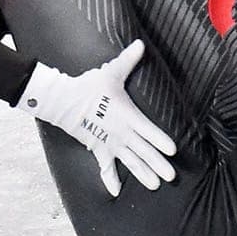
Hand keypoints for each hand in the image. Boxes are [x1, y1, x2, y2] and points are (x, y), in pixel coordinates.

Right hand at [15, 40, 176, 196]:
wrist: (63, 100)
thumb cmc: (89, 86)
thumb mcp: (111, 73)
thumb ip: (128, 60)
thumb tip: (140, 43)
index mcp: (128, 116)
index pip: (150, 131)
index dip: (161, 141)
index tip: (173, 151)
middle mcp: (122, 133)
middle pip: (143, 152)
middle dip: (158, 165)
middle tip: (171, 177)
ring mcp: (110, 143)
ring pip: (130, 162)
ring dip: (142, 174)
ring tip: (155, 185)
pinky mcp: (98, 148)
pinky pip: (105, 167)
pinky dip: (110, 180)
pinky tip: (116, 192)